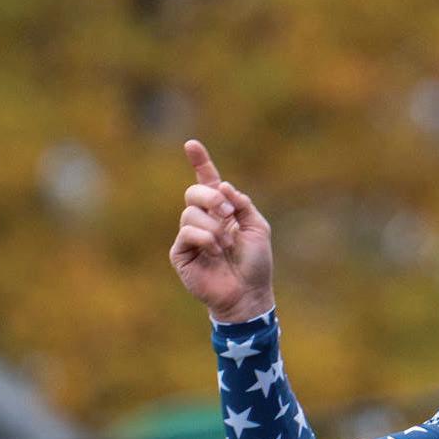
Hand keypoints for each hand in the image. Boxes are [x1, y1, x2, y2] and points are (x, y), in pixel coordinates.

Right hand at [169, 139, 276, 322]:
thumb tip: (222, 186)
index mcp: (222, 211)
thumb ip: (242, 204)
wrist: (249, 294)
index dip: (200, 162)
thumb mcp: (257, 228)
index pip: (208, 181)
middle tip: (228, 214)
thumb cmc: (255, 264)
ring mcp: (190, 236)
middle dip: (211, 198)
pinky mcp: (181, 253)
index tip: (192, 144)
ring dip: (213, 226)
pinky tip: (216, 251)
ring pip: (190, 213)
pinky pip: (186, 232)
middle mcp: (204, 220)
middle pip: (194, 192)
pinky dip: (204, 238)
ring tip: (226, 245)